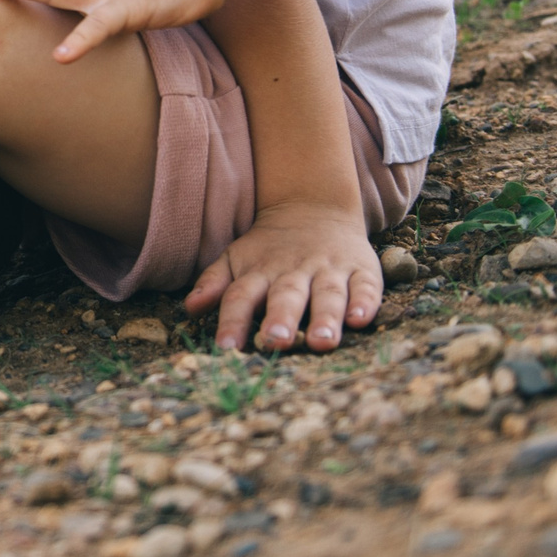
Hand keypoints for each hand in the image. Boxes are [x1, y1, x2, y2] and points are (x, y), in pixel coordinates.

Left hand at [183, 201, 382, 352]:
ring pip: (328, 295)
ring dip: (325, 318)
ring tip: (322, 342)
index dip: (232, 321)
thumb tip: (190, 308)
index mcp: (260, 271)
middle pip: (286, 296)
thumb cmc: (269, 247)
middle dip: (281, 319)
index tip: (226, 349)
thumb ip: (215, 282)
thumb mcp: (236, 258)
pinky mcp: (362, 270)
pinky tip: (360, 320)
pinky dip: (365, 302)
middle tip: (276, 342)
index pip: (242, 296)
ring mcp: (330, 270)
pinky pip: (366, 286)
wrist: (314, 207)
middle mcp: (295, 271)